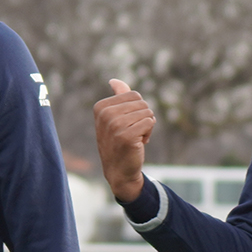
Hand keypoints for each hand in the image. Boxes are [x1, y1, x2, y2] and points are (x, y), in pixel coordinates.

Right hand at [94, 78, 155, 201]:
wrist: (118, 170)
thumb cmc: (119, 142)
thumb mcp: (114, 118)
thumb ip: (117, 98)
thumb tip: (114, 80)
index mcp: (101, 107)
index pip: (133, 95)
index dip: (137, 109)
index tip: (127, 123)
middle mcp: (105, 114)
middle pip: (142, 102)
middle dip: (143, 117)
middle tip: (132, 132)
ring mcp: (115, 125)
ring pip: (148, 112)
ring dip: (146, 126)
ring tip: (135, 138)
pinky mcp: (126, 136)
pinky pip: (150, 122)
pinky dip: (148, 133)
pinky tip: (138, 144)